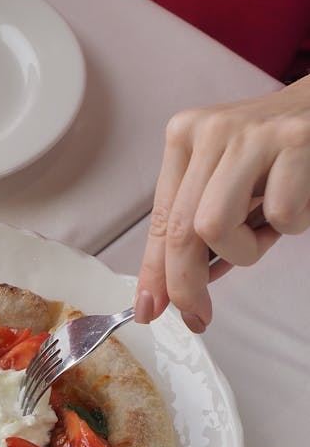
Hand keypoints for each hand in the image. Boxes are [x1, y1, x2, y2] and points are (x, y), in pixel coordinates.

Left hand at [135, 75, 309, 331]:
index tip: (151, 309)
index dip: (154, 272)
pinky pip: (280, 214)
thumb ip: (201, 232)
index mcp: (185, 137)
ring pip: (215, 226)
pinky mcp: (293, 141)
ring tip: (267, 229)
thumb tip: (175, 293)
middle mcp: (209, 130)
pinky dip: (293, 224)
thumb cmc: (279, 157)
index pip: (161, 219)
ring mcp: (250, 134)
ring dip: (245, 250)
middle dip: (187, 284)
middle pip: (182, 229)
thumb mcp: (229, 187)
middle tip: (199, 315)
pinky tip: (302, 197)